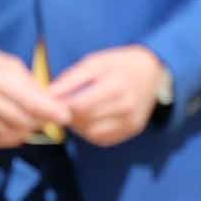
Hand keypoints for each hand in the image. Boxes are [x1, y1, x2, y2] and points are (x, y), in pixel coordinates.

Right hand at [0, 42, 72, 148]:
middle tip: (54, 118)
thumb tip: (54, 103)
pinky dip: (14, 137)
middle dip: (43, 121)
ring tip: (36, 121)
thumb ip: (32, 85)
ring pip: (12, 133)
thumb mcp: (13, 66)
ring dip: (29, 130)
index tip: (66, 116)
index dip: (51, 112)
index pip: (31, 103)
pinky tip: (20, 128)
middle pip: (23, 121)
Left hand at [50, 46, 165, 147]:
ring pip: (91, 132)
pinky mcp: (132, 129)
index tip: (54, 100)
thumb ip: (70, 79)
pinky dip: (91, 131)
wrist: (154, 72)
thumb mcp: (95, 62)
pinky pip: (102, 138)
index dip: (61, 105)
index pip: (77, 106)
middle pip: (83, 120)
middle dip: (68, 114)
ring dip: (79, 124)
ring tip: (80, 110)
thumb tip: (46, 96)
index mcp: (115, 85)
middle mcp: (126, 105)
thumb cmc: (119, 64)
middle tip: (65, 105)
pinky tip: (92, 118)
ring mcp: (131, 120)